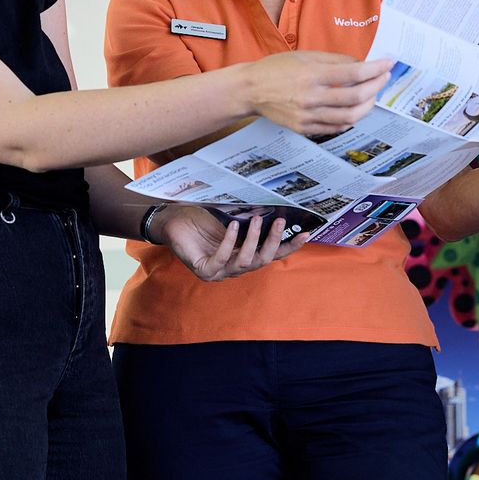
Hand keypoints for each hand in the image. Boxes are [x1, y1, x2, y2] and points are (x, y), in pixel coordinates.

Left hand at [160, 206, 308, 281]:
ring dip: (254, 240)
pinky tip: (234, 226)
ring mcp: (219, 272)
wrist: (172, 220)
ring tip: (259, 219)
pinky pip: (222, 258)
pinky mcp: (204, 269)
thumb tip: (274, 208)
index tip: (306, 234)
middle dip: (274, 241)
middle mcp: (234, 267)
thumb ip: (249, 219)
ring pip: (246, 261)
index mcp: (243, 255)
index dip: (288, 246)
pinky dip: (230, 241)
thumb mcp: (230, 217)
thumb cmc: (200, 218)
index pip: (271, 255)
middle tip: (281, 221)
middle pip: (262, 260)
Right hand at [239, 52, 392, 134]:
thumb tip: (361, 65)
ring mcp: (307, 116)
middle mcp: (311, 97)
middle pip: (356, 97)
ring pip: (349, 116)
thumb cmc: (276, 68)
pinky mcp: (304, 127)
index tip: (388, 63)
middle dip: (376, 87)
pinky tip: (355, 110)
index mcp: (311, 75)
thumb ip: (334, 60)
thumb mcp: (305, 55)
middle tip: (384, 78)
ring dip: (367, 105)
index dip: (376, 69)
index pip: (353, 74)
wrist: (251, 89)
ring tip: (372, 95)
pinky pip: (335, 127)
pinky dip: (350, 119)